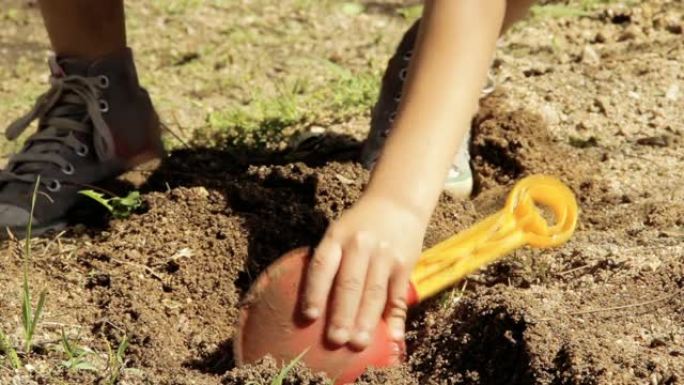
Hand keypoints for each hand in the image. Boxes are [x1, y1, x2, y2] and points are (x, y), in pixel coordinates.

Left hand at [301, 194, 426, 349]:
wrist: (398, 201)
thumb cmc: (359, 225)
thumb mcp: (339, 232)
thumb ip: (329, 260)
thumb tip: (314, 304)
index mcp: (337, 237)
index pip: (322, 266)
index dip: (314, 291)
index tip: (309, 316)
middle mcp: (360, 245)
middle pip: (350, 284)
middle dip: (342, 314)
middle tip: (336, 340)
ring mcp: (385, 255)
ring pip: (374, 292)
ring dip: (366, 321)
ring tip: (359, 344)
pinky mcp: (405, 264)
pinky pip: (398, 296)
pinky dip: (396, 318)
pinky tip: (393, 337)